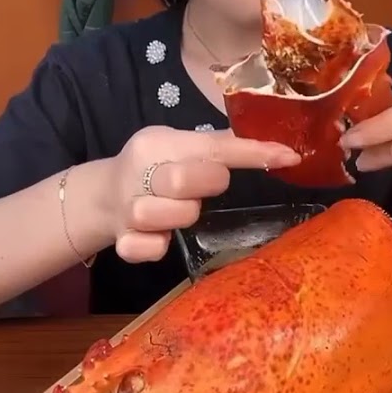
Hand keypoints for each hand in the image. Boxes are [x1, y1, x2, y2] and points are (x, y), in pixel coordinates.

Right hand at [103, 126, 301, 262]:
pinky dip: (153, 248)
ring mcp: (127, 209)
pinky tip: (160, 240)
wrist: (101, 196)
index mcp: (157, 143)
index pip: (212, 146)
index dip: (253, 152)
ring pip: (155, 215)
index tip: (289, 157)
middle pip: (179, 181)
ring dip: (178, 217)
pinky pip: (139, 248)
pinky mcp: (122, 240)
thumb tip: (276, 146)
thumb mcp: (178, 147)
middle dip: (204, 185)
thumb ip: (216, 147)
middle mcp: (138, 173)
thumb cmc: (155, 169)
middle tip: (209, 188)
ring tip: (182, 214)